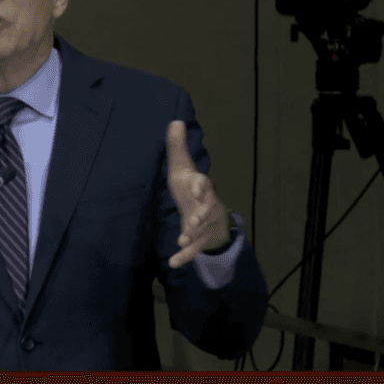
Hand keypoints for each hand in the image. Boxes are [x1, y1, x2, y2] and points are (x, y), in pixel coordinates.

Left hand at [166, 120, 229, 268]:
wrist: (209, 214)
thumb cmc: (191, 188)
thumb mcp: (181, 167)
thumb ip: (176, 148)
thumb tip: (174, 121)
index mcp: (200, 187)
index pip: (202, 184)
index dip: (199, 185)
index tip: (196, 186)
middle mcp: (206, 205)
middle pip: (207, 208)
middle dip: (202, 212)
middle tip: (196, 219)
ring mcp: (205, 224)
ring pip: (202, 230)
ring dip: (193, 235)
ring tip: (183, 240)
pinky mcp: (200, 239)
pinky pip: (194, 249)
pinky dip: (185, 256)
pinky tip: (174, 263)